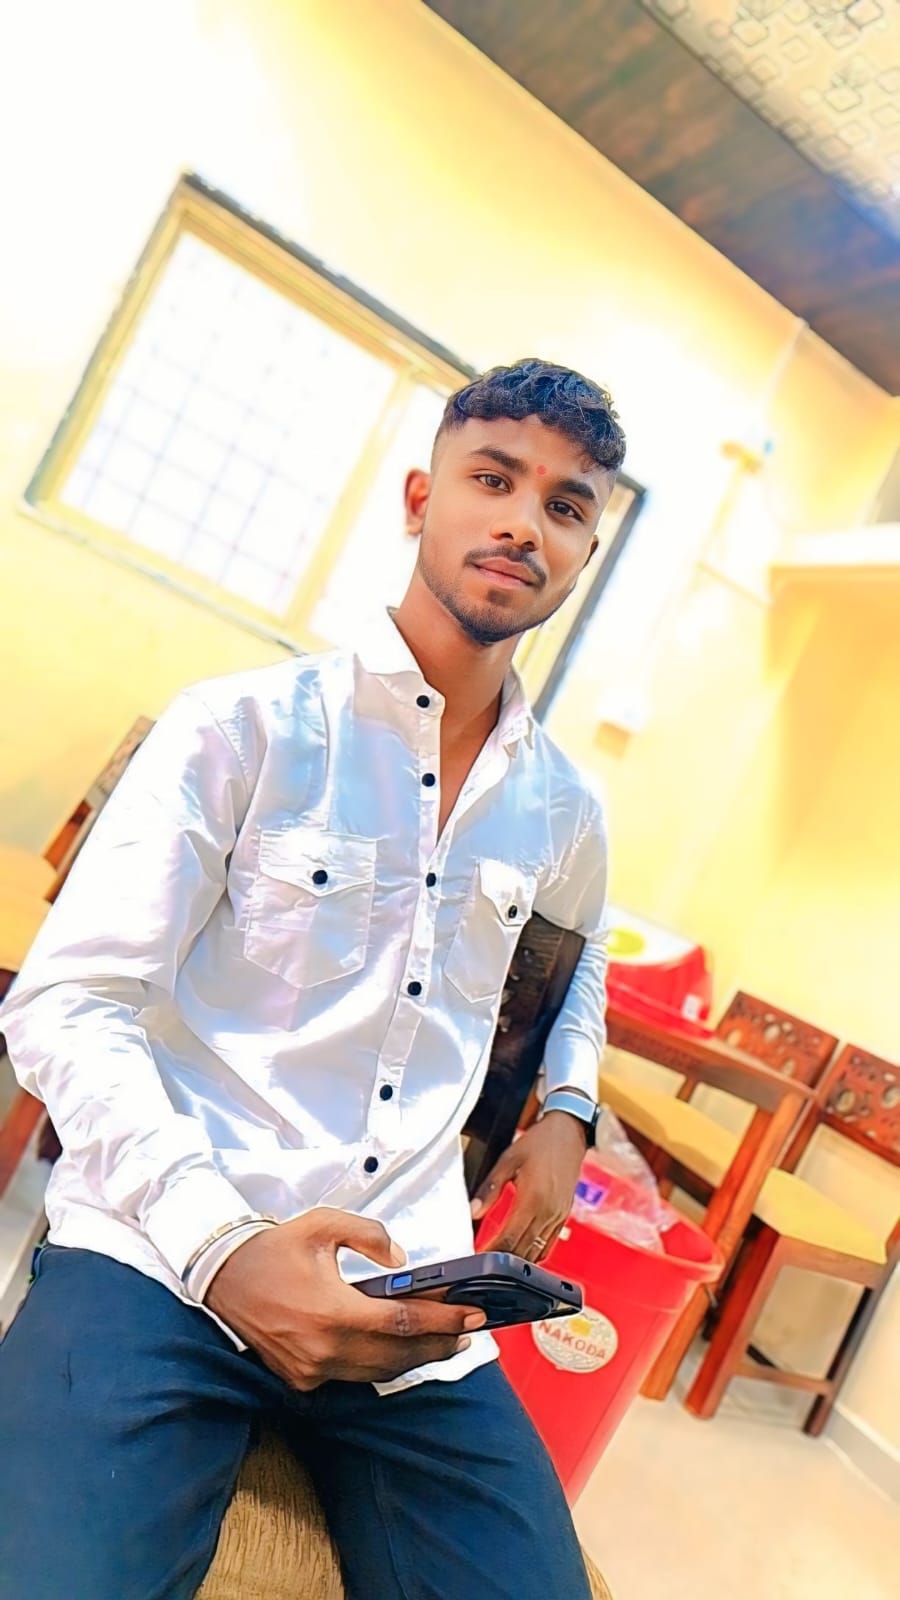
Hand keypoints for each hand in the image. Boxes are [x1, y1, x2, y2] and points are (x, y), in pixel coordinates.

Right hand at [206, 1208, 485, 1389]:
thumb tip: (402, 1261)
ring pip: (379, 1372)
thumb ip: (370, 1236)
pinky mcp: (302, 1380)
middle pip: (398, 1355)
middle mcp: (324, 1349)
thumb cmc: (274, 1248)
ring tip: (443, 1340)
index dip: (443, 1319)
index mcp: (332, 1311)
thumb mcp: (324, 1224)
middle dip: (439, 1343)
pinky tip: (400, 1349)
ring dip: (414, 1358)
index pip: (403, 1321)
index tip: (473, 1313)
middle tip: (468, 1329)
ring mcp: (312, 1371)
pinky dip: (381, 1364)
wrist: (222, 1278)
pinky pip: (353, 1376)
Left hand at [470, 1112, 586, 1261]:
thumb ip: (490, 1188)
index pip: (510, 1239)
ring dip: (518, 1261)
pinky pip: (549, 1244)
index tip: (479, 1259)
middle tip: (484, 1265)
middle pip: (523, 1251)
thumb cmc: (539, 1143)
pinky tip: (522, 1254)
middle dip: (503, 1261)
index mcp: (533, 1199)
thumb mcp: (508, 1160)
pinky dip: (535, 1253)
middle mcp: (548, 1212)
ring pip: (537, 1251)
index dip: (493, 1253)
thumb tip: (473, 1210)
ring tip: (499, 1264)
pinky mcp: (564, 1216)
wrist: (569, 1133)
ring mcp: (558, 1216)